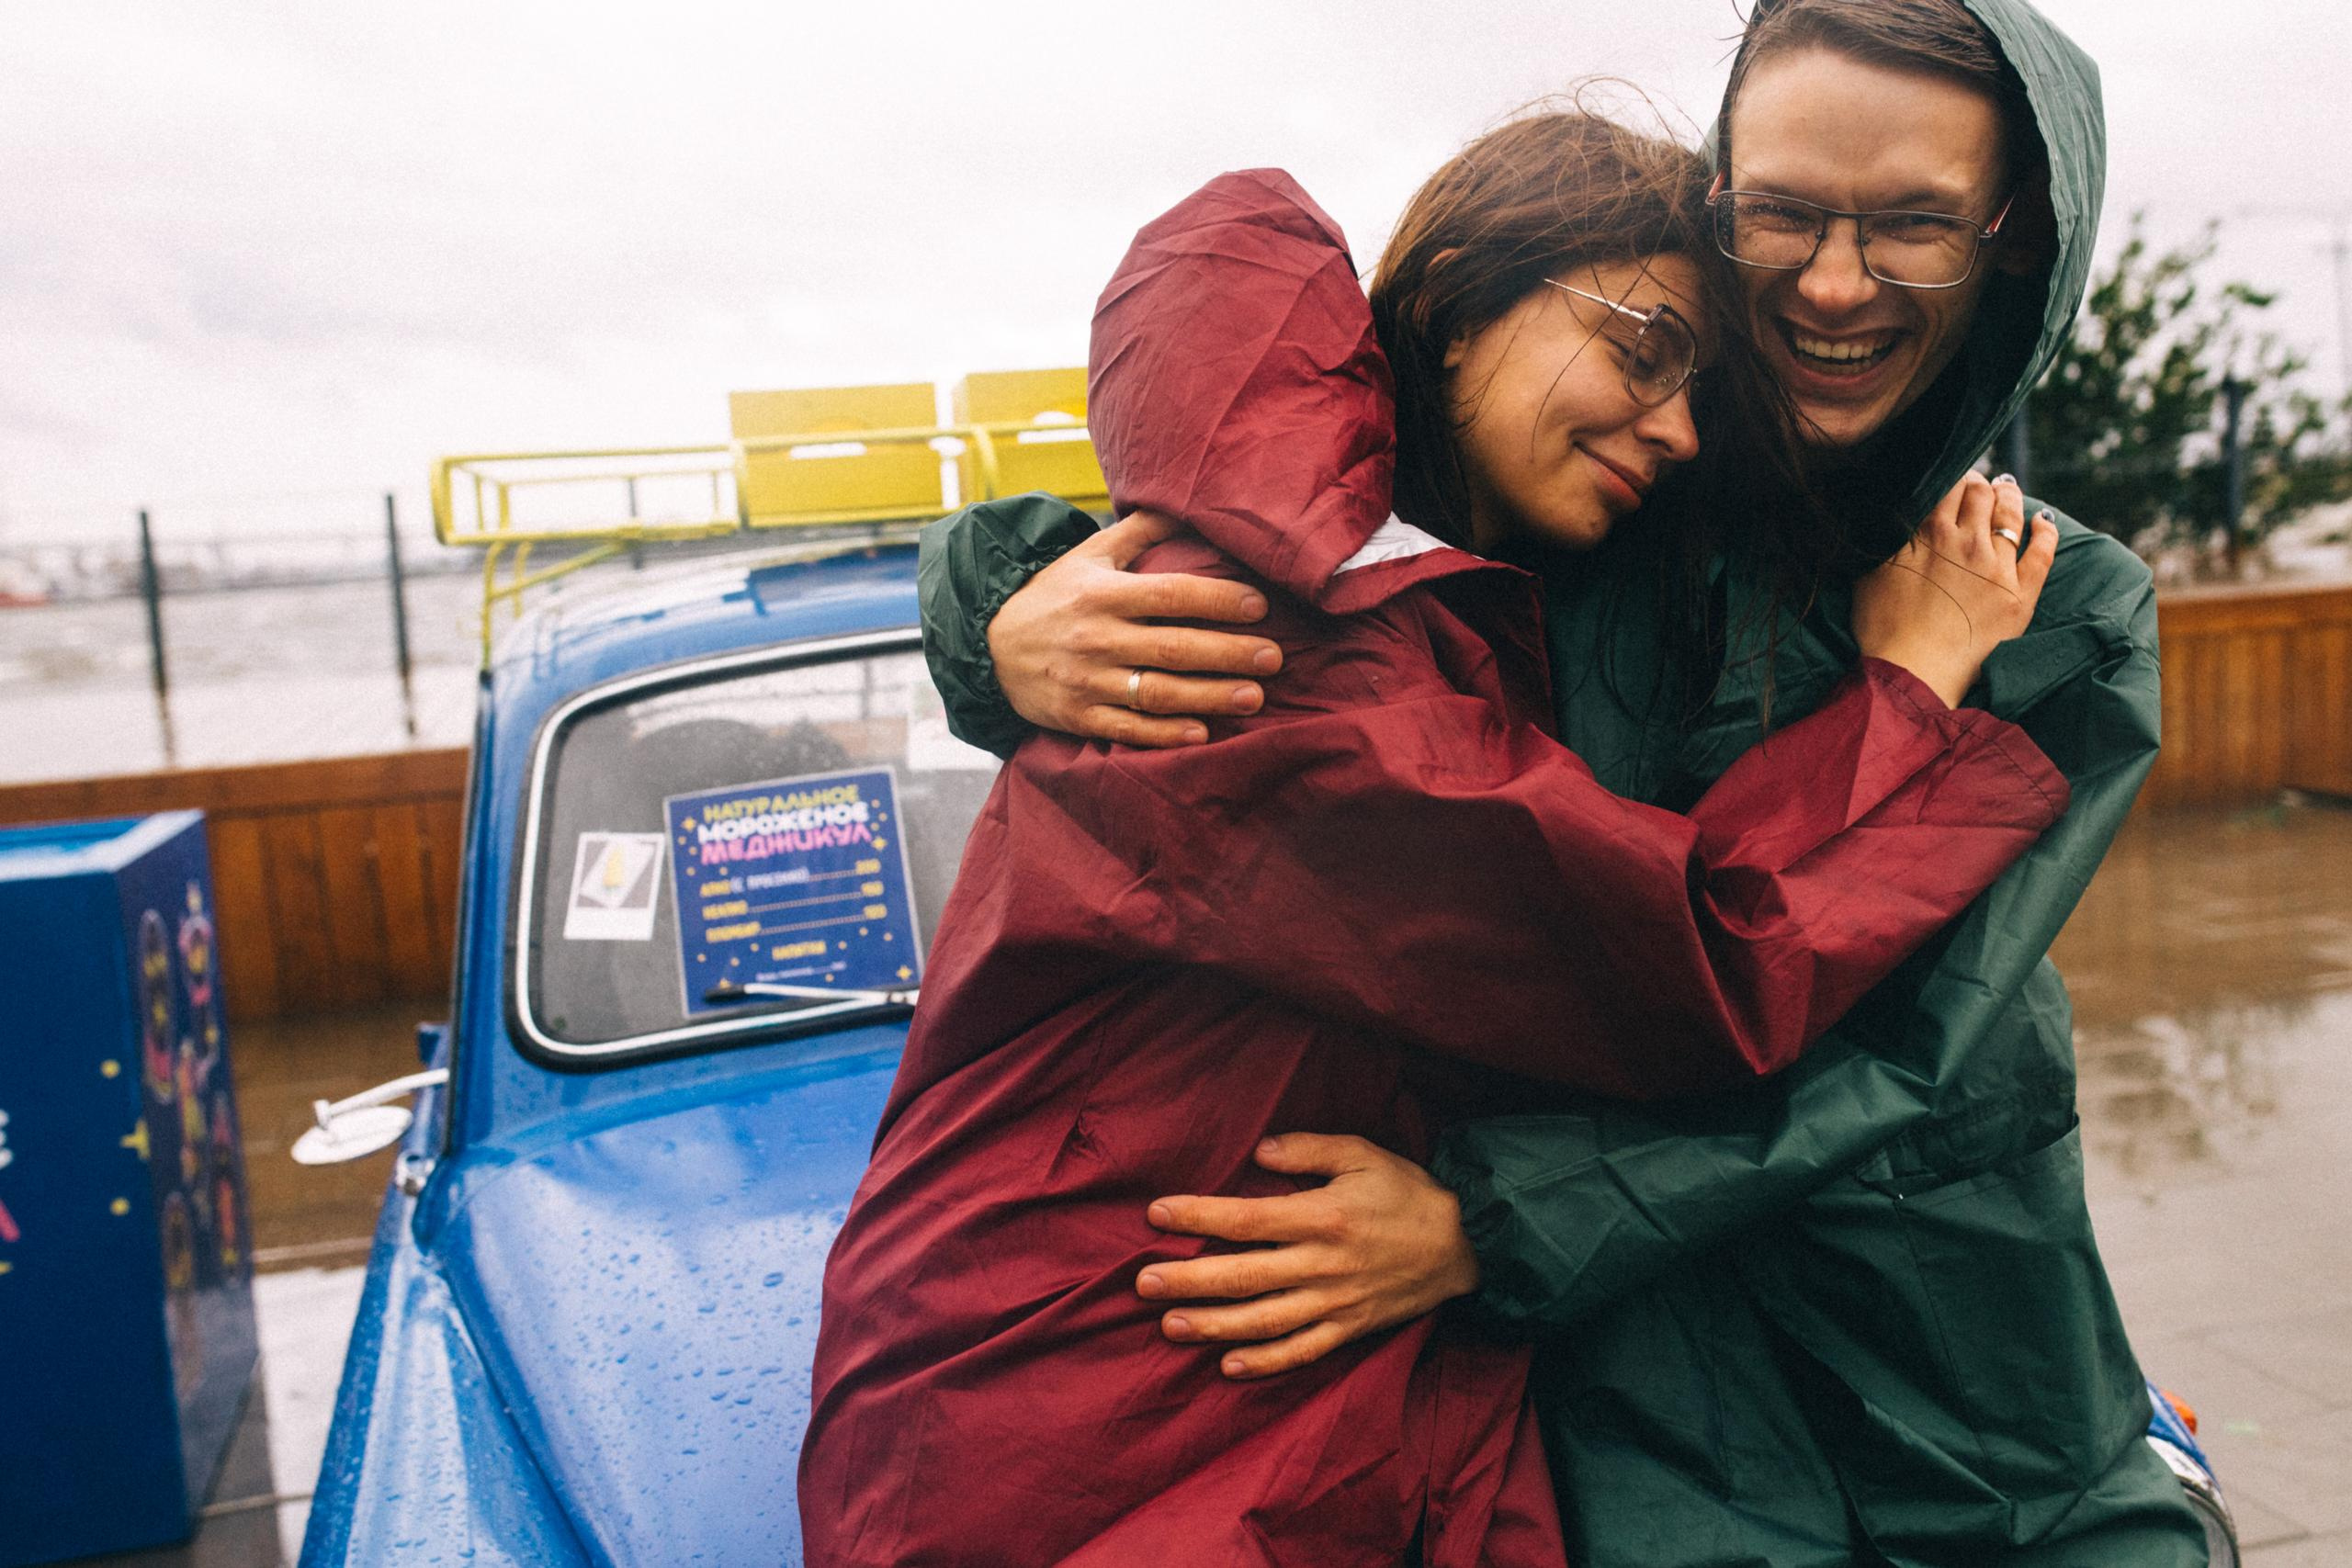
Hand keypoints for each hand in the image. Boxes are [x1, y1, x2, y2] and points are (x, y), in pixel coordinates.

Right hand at [986, 510, 1285, 747]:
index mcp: (1103, 593)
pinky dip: (1165, 733)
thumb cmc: (1052, 595)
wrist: (987, 643)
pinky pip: (1128, 729)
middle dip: (1228, 654)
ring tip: (1254, 697)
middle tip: (1275, 658)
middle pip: (1173, 648)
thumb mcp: (1089, 554)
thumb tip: (1188, 503)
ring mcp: (1087, 681)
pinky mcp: (1078, 716)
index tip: (1259, 607)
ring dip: (1210, 697)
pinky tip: (1202, 731)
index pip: (1171, 595)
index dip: (1218, 601)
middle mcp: (1096, 637)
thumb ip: (1140, 531)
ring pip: (1157, 693)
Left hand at [1135, 1133, 1479, 1379]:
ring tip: (1169, 1324)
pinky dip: (1265, 1363)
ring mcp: (1334, 1303)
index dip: (1198, 1216)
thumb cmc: (1406, 1194)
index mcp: (1322, 1217)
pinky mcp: (1349, 1329)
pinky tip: (1228, 1366)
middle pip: (1244, 1276)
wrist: (1465, 1246)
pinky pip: (1302, 1352)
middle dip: (1189, 1280)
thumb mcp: (1363, 1154)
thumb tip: (1259, 1152)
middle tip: (1143, 1283)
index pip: (1247, 1218)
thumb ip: (1310, 1150)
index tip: (1155, 1214)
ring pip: (1264, 1320)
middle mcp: (1323, 1265)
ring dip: (1213, 1325)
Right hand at [1852, 472, 2057, 707]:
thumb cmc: (1882, 628)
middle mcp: (1967, 541)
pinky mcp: (2020, 594)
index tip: (1951, 479)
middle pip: (1981, 492)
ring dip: (2009, 496)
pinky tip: (2043, 520)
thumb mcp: (1870, 572)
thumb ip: (1887, 537)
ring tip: (2006, 490)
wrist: (1913, 673)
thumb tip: (1893, 512)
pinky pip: (2043, 551)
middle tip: (1976, 485)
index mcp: (1928, 532)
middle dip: (1980, 482)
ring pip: (2011, 513)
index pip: (1949, 484)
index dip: (1953, 476)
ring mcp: (1998, 566)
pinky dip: (2045, 530)